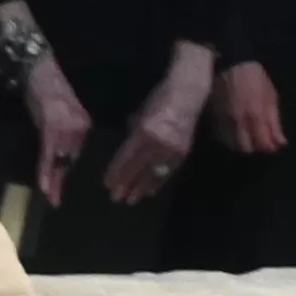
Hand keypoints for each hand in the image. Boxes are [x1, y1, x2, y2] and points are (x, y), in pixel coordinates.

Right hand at [21, 54, 90, 205]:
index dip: (65, 174)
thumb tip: (61, 156)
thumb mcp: (59, 116)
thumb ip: (64, 135)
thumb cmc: (47, 92)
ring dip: (52, 180)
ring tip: (50, 197)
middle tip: (55, 201)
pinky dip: (46, 169)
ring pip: (59, 160)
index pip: (75, 155)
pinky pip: (49, 153)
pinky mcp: (53, 127)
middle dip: (60, 182)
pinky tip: (46, 183)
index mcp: (83, 126)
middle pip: (68, 161)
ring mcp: (67, 128)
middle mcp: (80, 128)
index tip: (60, 190)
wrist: (39, 72)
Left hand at [108, 57, 205, 207]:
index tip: (107, 184)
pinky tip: (150, 191)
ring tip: (131, 200)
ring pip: (154, 174)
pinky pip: (168, 172)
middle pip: (138, 169)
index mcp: (144, 132)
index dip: (116, 173)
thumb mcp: (139, 114)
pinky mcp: (183, 153)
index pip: (126, 158)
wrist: (188, 95)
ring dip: (142, 188)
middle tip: (115, 198)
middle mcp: (158, 143)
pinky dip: (158, 182)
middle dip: (126, 184)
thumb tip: (126, 150)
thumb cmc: (158, 99)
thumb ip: (132, 134)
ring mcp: (173, 150)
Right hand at [211, 60, 285, 157]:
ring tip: (248, 136)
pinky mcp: (213, 117)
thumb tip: (281, 143)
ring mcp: (223, 120)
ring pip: (231, 145)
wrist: (230, 64)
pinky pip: (221, 136)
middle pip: (245, 149)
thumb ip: (275, 122)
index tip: (273, 145)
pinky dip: (229, 138)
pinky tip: (236, 131)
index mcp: (255, 115)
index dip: (269, 148)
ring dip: (241, 144)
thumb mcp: (271, 97)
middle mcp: (238, 121)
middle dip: (254, 148)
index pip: (262, 144)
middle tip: (260, 140)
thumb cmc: (255, 79)